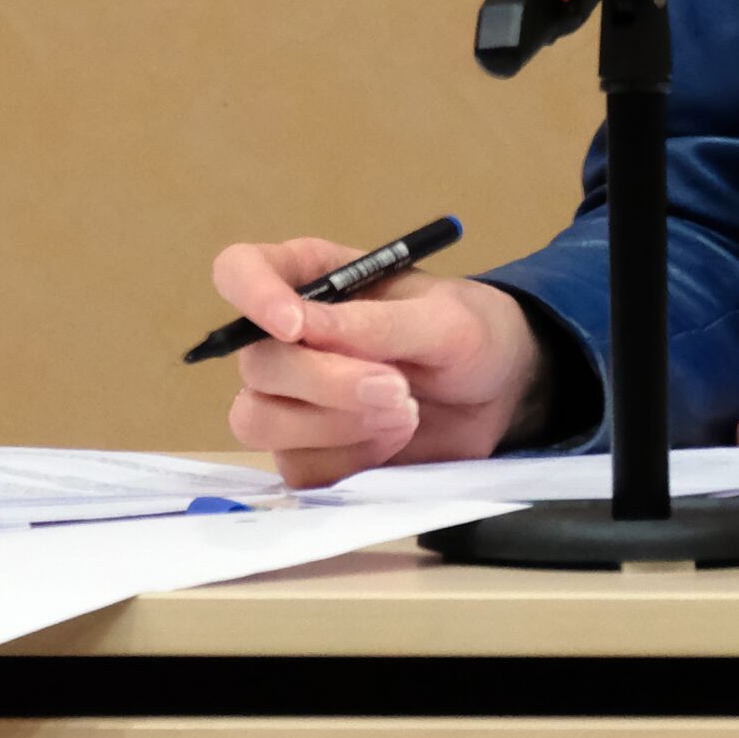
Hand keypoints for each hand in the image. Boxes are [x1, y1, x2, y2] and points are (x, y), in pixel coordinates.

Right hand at [210, 234, 545, 487]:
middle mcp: (288, 338)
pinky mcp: (309, 451)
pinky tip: (391, 442)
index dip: (252, 295)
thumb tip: (302, 325)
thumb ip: (373, 323)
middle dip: (325, 383)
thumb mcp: (441, 319)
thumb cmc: (470, 334)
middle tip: (398, 389)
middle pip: (255, 363)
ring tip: (403, 413)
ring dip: (332, 425)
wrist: (500, 394)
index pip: (239, 270)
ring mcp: (293, 399)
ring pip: (257, 420)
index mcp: (312, 278)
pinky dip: (347, 460)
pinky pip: (296, 467)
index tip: (295, 327)